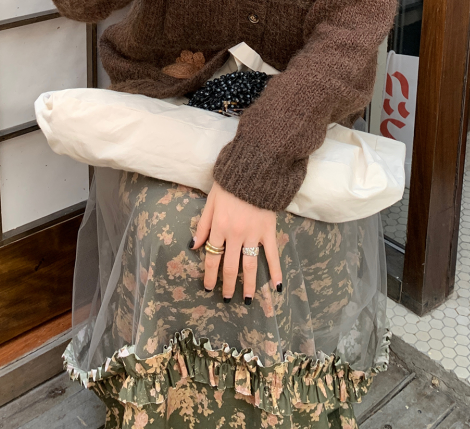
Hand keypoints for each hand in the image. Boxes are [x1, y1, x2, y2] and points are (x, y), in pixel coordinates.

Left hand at [192, 182, 282, 301]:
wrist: (254, 169)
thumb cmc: (229, 183)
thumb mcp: (211, 201)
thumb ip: (203, 224)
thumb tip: (193, 246)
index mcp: (219, 227)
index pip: (212, 257)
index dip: (209, 275)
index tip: (208, 288)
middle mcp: (235, 235)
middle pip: (230, 266)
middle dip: (227, 285)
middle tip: (226, 299)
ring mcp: (253, 235)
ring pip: (250, 265)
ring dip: (249, 285)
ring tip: (247, 300)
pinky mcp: (268, 231)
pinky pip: (272, 254)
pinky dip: (275, 271)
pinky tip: (276, 287)